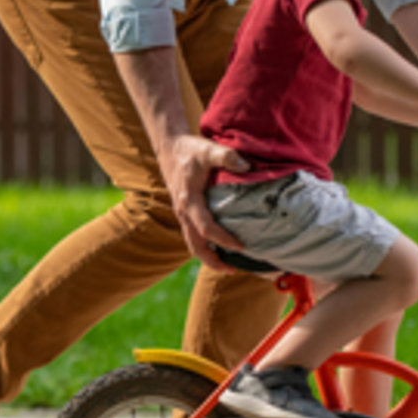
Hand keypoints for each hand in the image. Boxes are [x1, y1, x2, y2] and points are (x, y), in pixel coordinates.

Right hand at [159, 133, 248, 269]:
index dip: (223, 239)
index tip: (241, 246)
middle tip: (232, 270)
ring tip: (227, 265)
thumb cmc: (189, 149)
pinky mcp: (184, 212)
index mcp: (189, 201)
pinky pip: (193, 235)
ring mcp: (182, 213)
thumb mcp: (208, 149)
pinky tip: (219, 246)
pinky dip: (205, 245)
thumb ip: (227, 156)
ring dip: (208, 257)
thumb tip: (247, 166)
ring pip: (192, 243)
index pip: (206, 228)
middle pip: (195, 246)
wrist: (169, 147)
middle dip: (212, 261)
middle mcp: (183, 212)